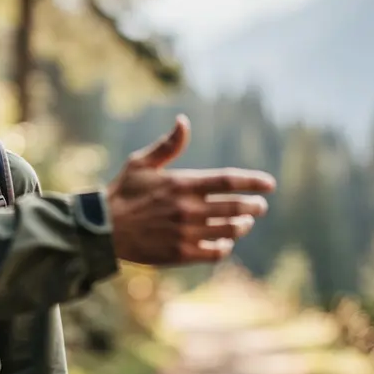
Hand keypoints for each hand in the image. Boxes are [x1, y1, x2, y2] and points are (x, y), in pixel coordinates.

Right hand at [106, 114, 275, 264]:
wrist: (103, 229)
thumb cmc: (122, 193)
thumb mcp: (141, 163)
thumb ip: (167, 145)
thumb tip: (183, 121)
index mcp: (182, 183)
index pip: (228, 180)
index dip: (253, 181)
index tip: (270, 184)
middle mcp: (188, 208)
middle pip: (235, 207)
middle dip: (254, 206)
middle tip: (260, 205)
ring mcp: (186, 232)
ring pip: (228, 230)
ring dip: (242, 225)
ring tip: (246, 222)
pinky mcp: (181, 253)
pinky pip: (214, 252)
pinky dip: (225, 246)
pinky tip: (225, 242)